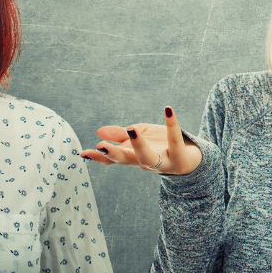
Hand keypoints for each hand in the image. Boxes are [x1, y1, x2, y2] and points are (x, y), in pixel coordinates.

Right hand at [80, 107, 202, 174]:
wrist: (188, 159)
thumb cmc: (159, 146)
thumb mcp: (138, 138)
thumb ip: (120, 135)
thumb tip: (99, 132)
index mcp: (132, 157)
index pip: (112, 160)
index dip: (98, 158)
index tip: (83, 153)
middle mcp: (144, 162)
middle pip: (126, 160)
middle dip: (113, 154)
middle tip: (100, 146)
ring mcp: (161, 161)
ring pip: (147, 158)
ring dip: (138, 145)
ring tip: (132, 129)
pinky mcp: (178, 155)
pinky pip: (174, 140)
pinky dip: (172, 124)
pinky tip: (168, 109)